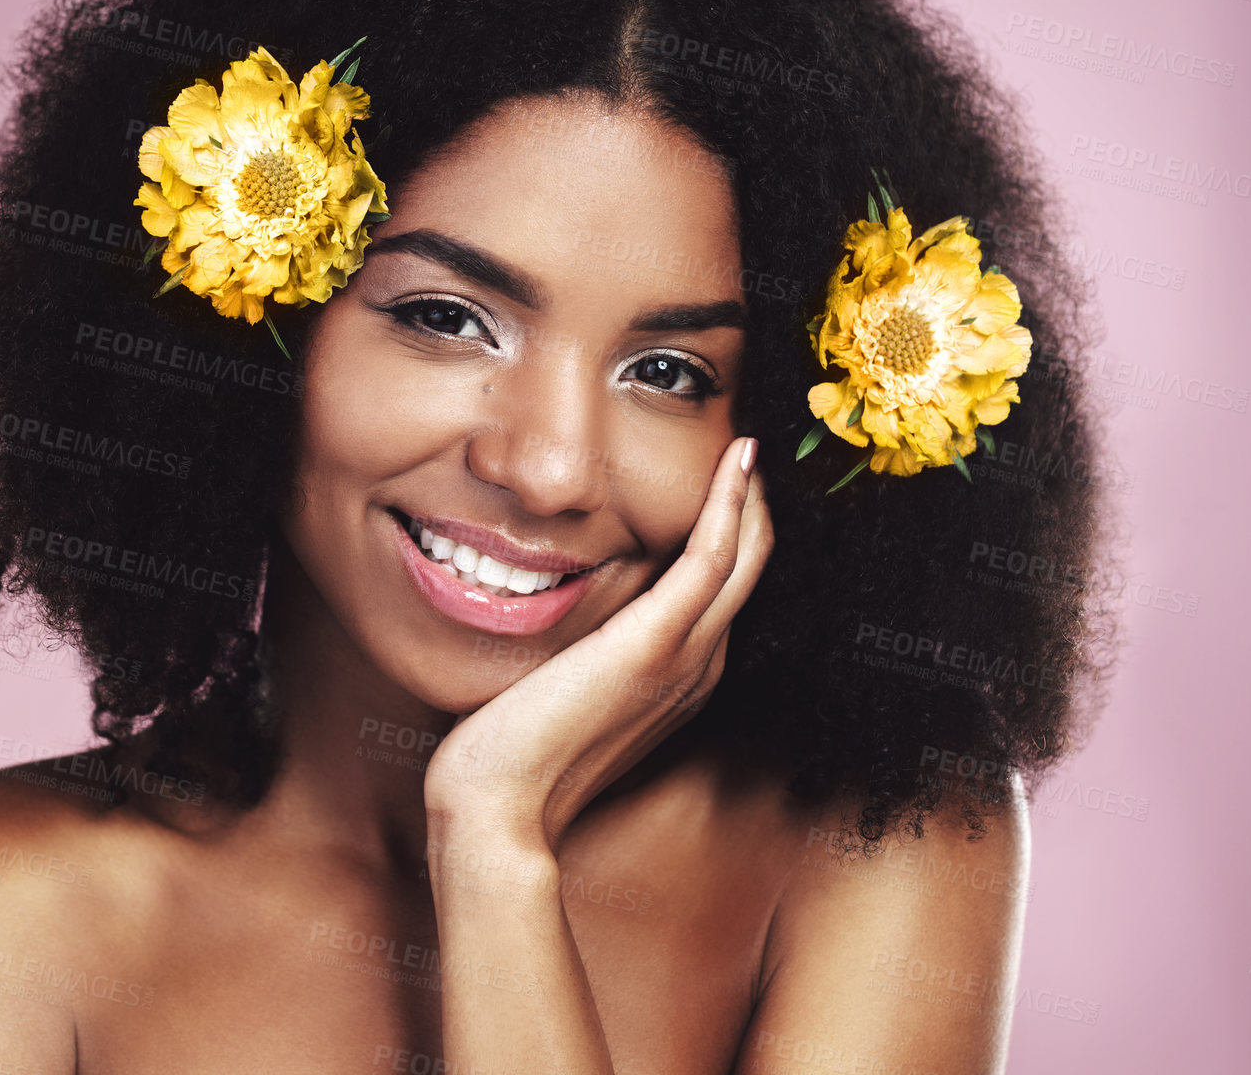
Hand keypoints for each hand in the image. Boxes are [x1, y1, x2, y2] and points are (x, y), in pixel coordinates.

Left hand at [423, 436, 772, 856]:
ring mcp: (683, 655)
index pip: (719, 591)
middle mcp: (696, 666)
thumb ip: (577, 655)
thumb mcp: (558, 691)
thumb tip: (555, 620)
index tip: (719, 483)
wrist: (500, 804)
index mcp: (677, 676)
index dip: (727, 534)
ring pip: (743, 558)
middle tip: (745, 450)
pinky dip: (732, 506)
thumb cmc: (513, 754)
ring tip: (748, 447)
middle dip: (751, 508)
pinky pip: (715, 558)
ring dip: (749, 497)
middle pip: (747, 570)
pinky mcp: (657, 642)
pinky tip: (737, 464)